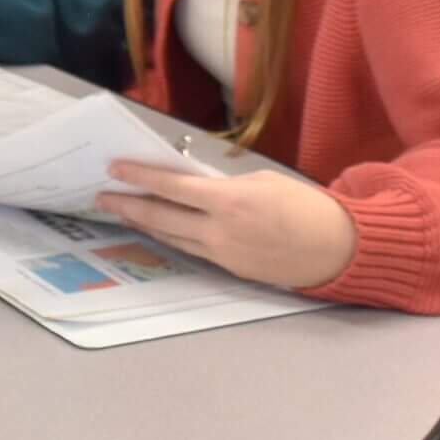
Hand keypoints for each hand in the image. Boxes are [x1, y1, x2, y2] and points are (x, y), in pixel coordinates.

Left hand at [98, 163, 357, 289]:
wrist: (337, 249)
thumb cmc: (305, 207)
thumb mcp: (263, 182)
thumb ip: (223, 185)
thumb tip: (192, 186)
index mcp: (229, 201)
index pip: (171, 188)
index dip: (139, 177)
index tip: (114, 169)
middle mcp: (219, 231)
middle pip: (161, 217)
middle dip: (128, 205)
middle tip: (102, 196)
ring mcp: (223, 254)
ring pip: (171, 237)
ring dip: (144, 223)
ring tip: (122, 211)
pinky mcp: (230, 269)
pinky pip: (192, 250)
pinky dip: (171, 237)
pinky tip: (158, 229)